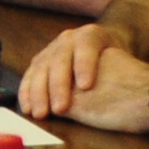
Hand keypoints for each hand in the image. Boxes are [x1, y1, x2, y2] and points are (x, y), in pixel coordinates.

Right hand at [17, 26, 148, 131]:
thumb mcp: (122, 64)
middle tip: (60, 109)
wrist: (104, 54)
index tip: (86, 87)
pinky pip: (30, 76)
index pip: (87, 47)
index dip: (85, 65)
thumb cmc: (117, 65)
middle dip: (59, 85)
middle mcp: (69, 39)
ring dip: (38, 92)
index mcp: (91, 35)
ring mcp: (52, 49)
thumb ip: (117, 74)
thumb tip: (116, 94)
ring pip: (41, 68)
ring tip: (39, 114)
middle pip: (60, 59)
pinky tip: (27, 108)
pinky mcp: (40, 62)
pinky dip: (27, 93)